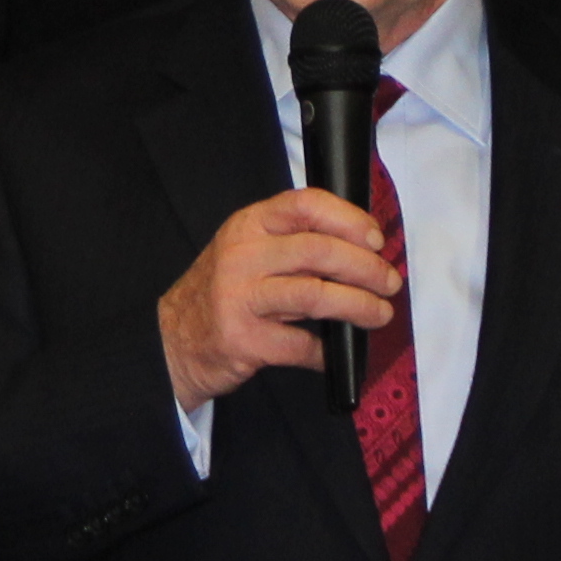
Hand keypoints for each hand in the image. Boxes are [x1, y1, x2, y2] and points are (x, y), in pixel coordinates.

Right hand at [159, 188, 396, 408]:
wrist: (172, 342)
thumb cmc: (223, 294)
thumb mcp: (248, 253)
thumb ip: (293, 244)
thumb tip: (361, 250)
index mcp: (248, 226)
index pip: (304, 205)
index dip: (347, 218)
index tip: (375, 238)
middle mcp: (242, 256)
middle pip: (318, 251)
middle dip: (365, 267)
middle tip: (389, 281)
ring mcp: (240, 298)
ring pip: (314, 295)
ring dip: (358, 305)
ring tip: (380, 314)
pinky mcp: (243, 340)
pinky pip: (299, 345)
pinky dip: (325, 352)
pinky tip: (334, 355)